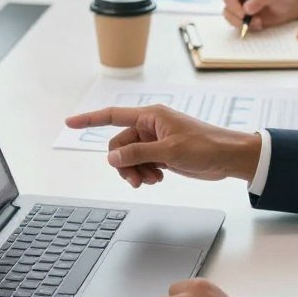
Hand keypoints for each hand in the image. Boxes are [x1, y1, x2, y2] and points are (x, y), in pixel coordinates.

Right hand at [64, 104, 261, 187]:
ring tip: (151, 180)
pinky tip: (158, 179)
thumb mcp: (169, 152)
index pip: (113, 116)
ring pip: (129, 157)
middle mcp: (150, 126)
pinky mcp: (162, 154)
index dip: (89, 119)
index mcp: (150, 116)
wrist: (228, 157)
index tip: (69, 122)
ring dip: (135, 171)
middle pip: (119, 145)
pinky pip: (141, 163)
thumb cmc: (205, 146)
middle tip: (138, 180)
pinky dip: (144, 173)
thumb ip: (139, 154)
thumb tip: (112, 156)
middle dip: (124, 164)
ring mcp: (155, 141)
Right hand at [221, 0, 297, 31]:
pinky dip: (245, 28)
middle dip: (239, 18)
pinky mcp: (241, 17)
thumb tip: (245, 9)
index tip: (245, 15)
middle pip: (227, 9)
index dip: (234, 7)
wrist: (287, 8)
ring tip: (259, 23)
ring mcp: (238, 6)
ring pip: (230, 18)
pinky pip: (236, 25)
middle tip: (256, 22)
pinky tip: (258, 25)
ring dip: (243, 24)